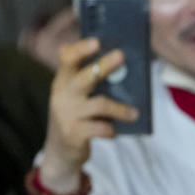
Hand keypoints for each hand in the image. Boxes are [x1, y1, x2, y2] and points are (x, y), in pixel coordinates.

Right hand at [40, 38, 138, 193]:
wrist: (60, 152)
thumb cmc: (77, 117)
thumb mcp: (77, 97)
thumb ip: (92, 82)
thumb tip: (125, 67)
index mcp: (64, 80)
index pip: (66, 59)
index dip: (80, 49)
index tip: (96, 41)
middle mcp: (62, 94)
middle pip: (85, 76)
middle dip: (104, 65)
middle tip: (121, 55)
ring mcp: (66, 114)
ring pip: (99, 104)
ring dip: (121, 108)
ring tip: (135, 113)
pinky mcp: (73, 133)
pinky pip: (100, 128)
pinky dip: (111, 129)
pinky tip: (115, 130)